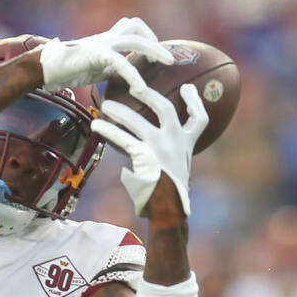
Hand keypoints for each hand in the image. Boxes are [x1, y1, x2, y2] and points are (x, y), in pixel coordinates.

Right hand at [39, 17, 173, 93]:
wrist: (47, 69)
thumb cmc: (69, 71)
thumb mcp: (97, 68)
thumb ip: (113, 69)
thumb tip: (126, 80)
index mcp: (108, 40)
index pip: (133, 27)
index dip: (148, 36)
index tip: (157, 55)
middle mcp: (107, 38)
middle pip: (137, 28)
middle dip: (156, 42)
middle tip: (171, 59)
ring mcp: (102, 43)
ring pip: (135, 39)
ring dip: (154, 50)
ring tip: (167, 64)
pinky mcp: (96, 54)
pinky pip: (121, 62)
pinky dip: (134, 75)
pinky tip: (140, 90)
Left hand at [91, 84, 207, 216]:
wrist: (169, 210)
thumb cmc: (170, 195)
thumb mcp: (178, 172)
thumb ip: (168, 159)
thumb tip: (141, 157)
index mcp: (187, 145)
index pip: (200, 120)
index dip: (196, 102)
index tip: (189, 88)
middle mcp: (176, 142)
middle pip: (166, 109)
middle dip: (149, 95)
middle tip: (135, 86)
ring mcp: (160, 147)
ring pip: (138, 120)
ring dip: (120, 111)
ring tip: (106, 106)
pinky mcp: (145, 156)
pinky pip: (124, 138)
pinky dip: (109, 130)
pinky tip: (96, 126)